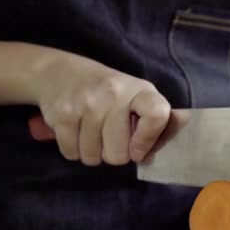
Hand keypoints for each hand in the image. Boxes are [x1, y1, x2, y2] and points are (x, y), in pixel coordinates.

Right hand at [29, 50, 169, 165]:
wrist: (60, 72)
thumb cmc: (109, 92)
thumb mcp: (137, 98)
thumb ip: (155, 121)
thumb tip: (169, 142)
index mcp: (141, 91)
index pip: (157, 115)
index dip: (148, 140)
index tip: (137, 151)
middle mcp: (114, 94)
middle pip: (118, 154)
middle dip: (113, 153)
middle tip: (109, 136)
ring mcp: (86, 103)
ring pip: (93, 157)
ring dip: (92, 153)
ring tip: (92, 133)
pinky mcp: (61, 115)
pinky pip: (72, 153)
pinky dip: (74, 150)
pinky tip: (76, 132)